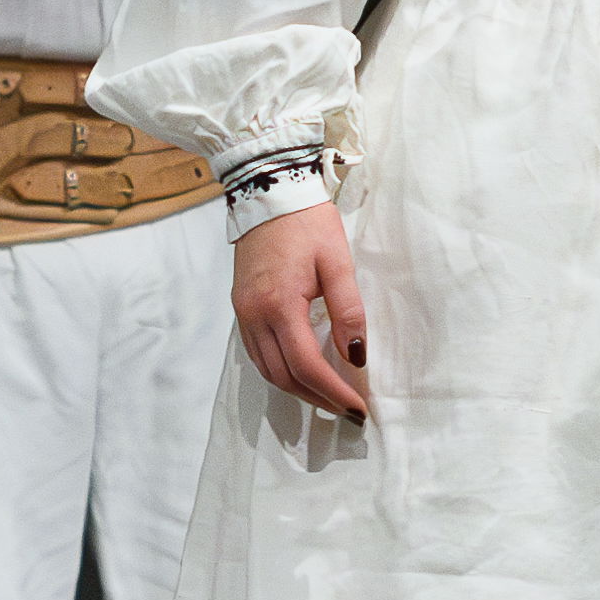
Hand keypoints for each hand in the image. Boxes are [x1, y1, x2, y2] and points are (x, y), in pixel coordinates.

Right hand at [231, 203, 373, 418]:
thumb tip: (356, 356)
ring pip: (267, 370)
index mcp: (279, 304)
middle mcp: (255, 315)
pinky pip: (258, 354)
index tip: (358, 409)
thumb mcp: (337, 262)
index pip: (306, 365)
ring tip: (329, 397)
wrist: (268, 189)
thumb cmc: (307, 222)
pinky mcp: (241, 307)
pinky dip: (281, 371)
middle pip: (283, 377)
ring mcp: (243, 313)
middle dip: (317, 399)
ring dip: (298, 390)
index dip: (334, 392)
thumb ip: (348, 311)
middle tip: (347, 410)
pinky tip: (302, 373)